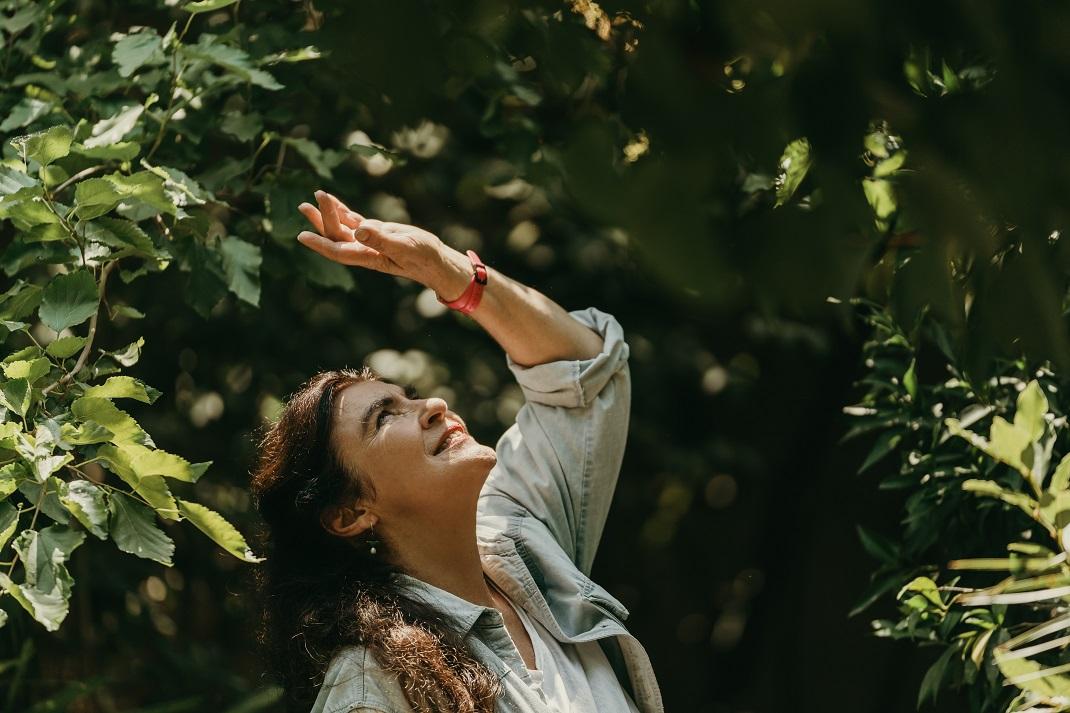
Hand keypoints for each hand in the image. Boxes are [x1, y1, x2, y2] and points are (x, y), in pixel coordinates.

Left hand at [297, 190, 463, 292]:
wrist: (436, 260)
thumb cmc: (423, 257)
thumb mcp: (404, 245)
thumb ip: (381, 239)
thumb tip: (359, 230)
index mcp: (369, 256)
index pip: (338, 250)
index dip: (320, 243)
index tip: (302, 236)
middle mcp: (364, 250)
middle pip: (336, 235)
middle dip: (320, 220)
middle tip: (305, 204)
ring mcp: (370, 241)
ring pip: (342, 227)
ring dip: (326, 215)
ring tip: (309, 201)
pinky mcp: (377, 233)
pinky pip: (355, 221)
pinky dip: (343, 212)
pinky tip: (333, 202)